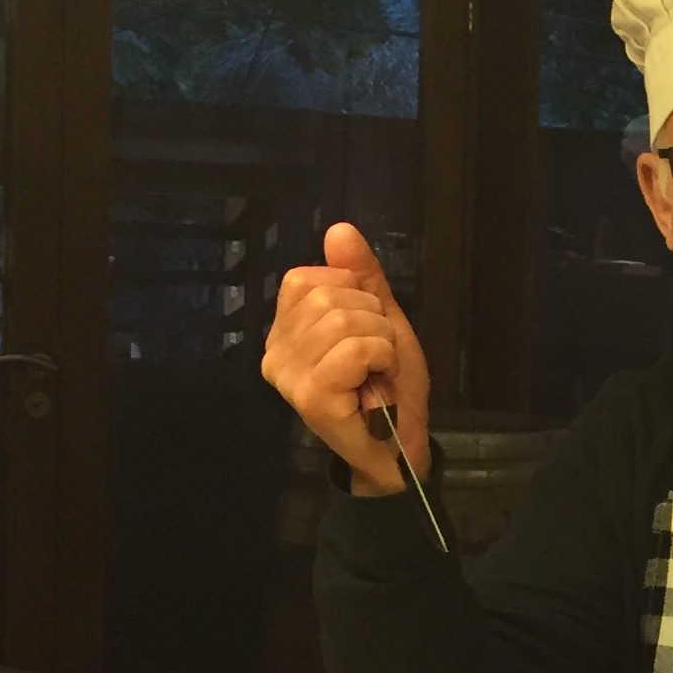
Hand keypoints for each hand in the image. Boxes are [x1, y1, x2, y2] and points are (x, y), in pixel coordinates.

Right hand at [260, 222, 430, 494]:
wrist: (399, 444)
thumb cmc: (387, 385)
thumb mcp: (380, 318)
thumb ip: (361, 275)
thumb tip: (339, 229)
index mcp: (283, 330)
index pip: (306, 278)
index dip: (352, 293)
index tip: (365, 330)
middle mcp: (273, 351)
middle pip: (328, 295)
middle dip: (373, 319)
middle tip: (376, 356)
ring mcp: (288, 376)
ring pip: (345, 319)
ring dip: (382, 341)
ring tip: (377, 370)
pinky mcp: (310, 396)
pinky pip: (355, 348)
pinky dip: (382, 357)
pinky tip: (377, 382)